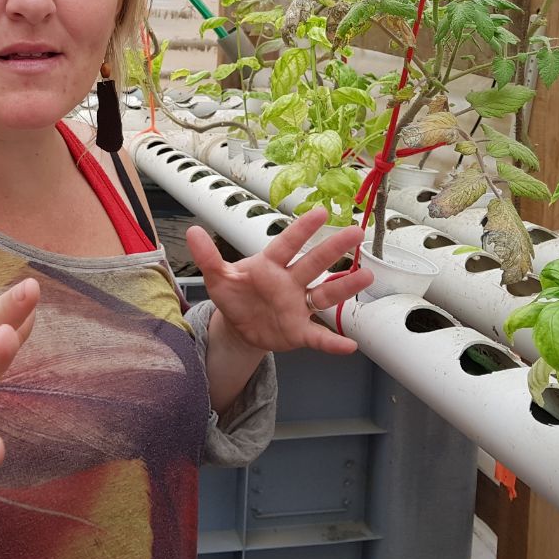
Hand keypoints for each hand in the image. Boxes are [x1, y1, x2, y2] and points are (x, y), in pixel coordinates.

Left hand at [187, 207, 372, 354]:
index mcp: (270, 265)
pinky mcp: (298, 330)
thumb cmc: (235, 295)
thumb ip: (208, 256)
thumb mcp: (217, 278)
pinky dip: (333, 341)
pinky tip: (349, 346)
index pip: (287, 243)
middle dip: (333, 248)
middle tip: (356, 232)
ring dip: (345, 286)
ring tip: (366, 276)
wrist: (239, 326)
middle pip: (313, 263)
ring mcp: (297, 306)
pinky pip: (318, 335)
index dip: (301, 229)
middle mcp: (289, 282)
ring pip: (325, 294)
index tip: (320, 212)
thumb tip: (192, 232)